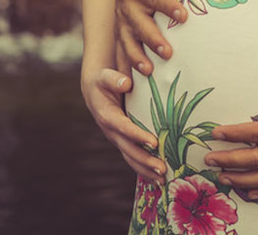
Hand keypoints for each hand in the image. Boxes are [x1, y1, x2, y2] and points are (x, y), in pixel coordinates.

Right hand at [81, 67, 165, 181]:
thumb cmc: (103, 82)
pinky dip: (144, 170)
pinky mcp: (123, 142)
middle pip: (128, 149)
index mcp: (107, 116)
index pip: (124, 127)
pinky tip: (157, 180)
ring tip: (162, 180)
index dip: (137, 135)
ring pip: (130, 158)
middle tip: (162, 168)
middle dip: (145, 160)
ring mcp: (116, 139)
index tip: (154, 142)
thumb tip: (126, 83)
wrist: (94, 91)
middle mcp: (111, 131)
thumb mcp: (105, 77)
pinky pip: (133, 159)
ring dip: (146, 170)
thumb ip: (114, 79)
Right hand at [115, 0, 190, 75]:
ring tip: (150, 71)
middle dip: (152, 39)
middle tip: (168, 52)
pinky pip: (121, 54)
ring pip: (127, 43)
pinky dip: (125, 69)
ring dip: (137, 57)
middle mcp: (128, 7)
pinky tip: (132, 86)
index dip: (168, 5)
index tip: (184, 15)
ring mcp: (122, 24)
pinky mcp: (120, 36)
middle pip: (139, 25)